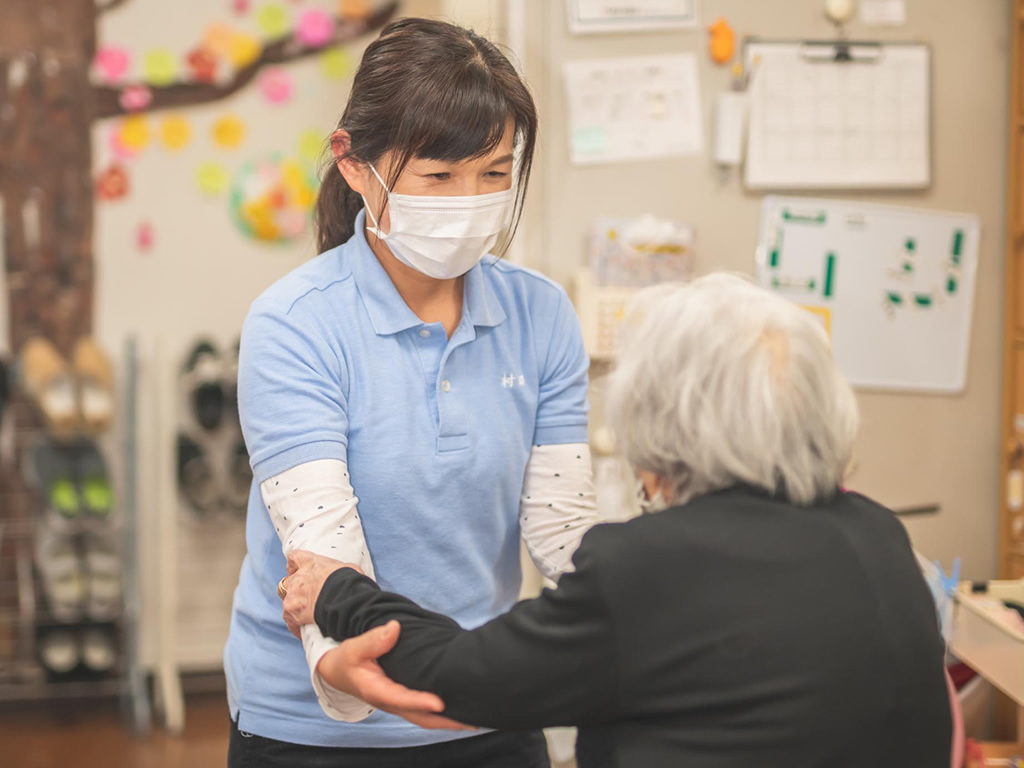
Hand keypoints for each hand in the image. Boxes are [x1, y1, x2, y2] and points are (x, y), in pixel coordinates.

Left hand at [282, 550, 363, 637]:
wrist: (345, 599)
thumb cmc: (351, 584)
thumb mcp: (349, 570)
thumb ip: (342, 572)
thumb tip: (351, 577)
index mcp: (313, 563)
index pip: (295, 557)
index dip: (294, 564)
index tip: (294, 568)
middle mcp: (300, 577)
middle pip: (288, 581)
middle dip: (294, 588)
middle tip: (305, 596)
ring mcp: (293, 593)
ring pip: (286, 599)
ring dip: (294, 606)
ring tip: (305, 615)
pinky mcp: (291, 610)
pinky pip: (289, 620)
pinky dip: (296, 626)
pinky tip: (304, 630)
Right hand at [318, 620, 472, 731]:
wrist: (339, 672)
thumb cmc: (348, 660)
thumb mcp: (354, 648)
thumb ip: (373, 640)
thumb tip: (394, 628)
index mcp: (377, 691)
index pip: (402, 699)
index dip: (420, 702)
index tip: (439, 703)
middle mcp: (390, 702)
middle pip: (420, 717)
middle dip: (444, 721)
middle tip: (470, 720)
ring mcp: (398, 704)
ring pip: (424, 717)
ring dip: (447, 720)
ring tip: (473, 718)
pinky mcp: (403, 700)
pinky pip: (423, 711)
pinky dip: (441, 714)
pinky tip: (458, 709)